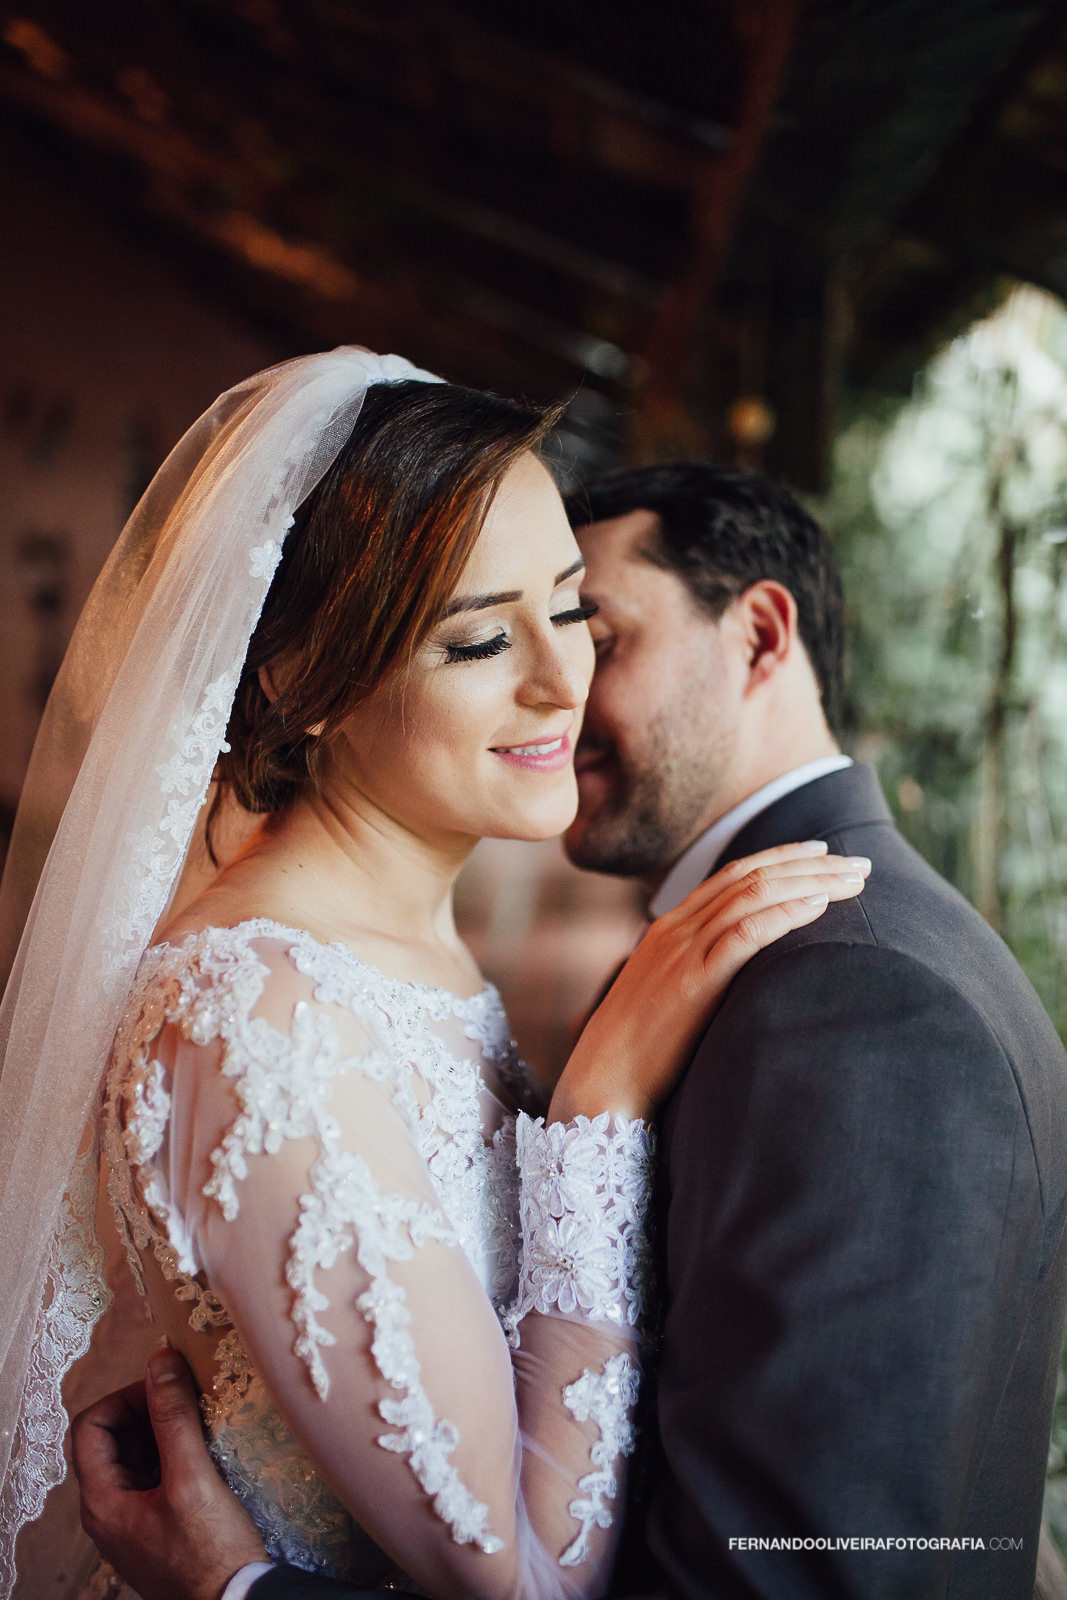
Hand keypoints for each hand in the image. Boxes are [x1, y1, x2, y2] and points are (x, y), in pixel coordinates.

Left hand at [71, 1346, 267, 1599]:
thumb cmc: (209, 1551)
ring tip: (198, 1420)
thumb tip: (161, 1361)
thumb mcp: (192, 1478)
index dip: (125, 1398)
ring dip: (161, 1431)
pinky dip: (171, 1454)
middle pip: (110, 1440)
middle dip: (145, 1411)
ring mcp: (131, 1522)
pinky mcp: (155, 1528)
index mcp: (102, 1502)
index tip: (165, 1388)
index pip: (90, 1426)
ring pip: (133, 1457)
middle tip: (185, 1399)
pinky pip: (152, 1477)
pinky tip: (202, 1449)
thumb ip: (173, 1417)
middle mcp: (107, 1512)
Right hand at [552, 840, 869, 1122]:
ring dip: (809, 883)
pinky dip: (783, 914)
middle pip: (751, 876)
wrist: (604, 1077)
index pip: (734, 874)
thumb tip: (742, 969)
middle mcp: (677, 928)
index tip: (823, 852)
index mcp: (670, 927)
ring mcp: (683, 951)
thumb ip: (699, 968)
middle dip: (809, 865)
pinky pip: (744, 934)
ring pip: (754, 895)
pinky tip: (817, 907)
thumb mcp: (669, 993)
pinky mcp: (694, 982)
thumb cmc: (640, 1046)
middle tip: (858, 863)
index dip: (782, 857)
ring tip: (854, 881)